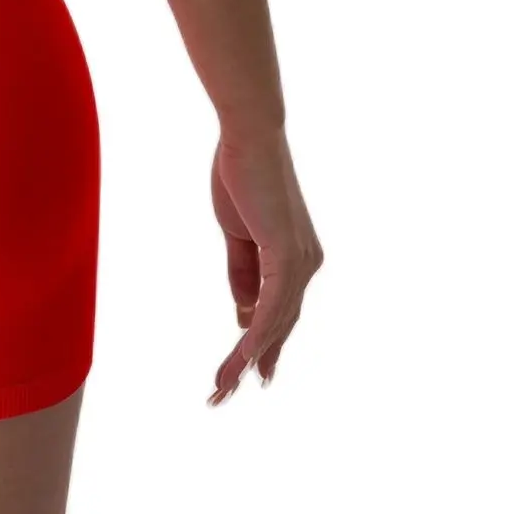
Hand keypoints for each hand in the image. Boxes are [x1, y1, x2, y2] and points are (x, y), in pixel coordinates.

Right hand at [206, 127, 322, 403]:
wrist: (249, 135)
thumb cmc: (242, 172)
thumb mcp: (236, 231)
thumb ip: (242, 270)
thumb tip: (244, 311)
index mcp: (295, 257)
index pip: (279, 311)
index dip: (263, 344)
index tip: (250, 374)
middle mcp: (306, 264)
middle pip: (279, 325)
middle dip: (252, 362)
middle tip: (226, 393)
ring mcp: (299, 261)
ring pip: (275, 322)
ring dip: (246, 357)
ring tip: (223, 385)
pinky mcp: (287, 252)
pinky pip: (272, 303)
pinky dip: (257, 332)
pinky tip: (242, 356)